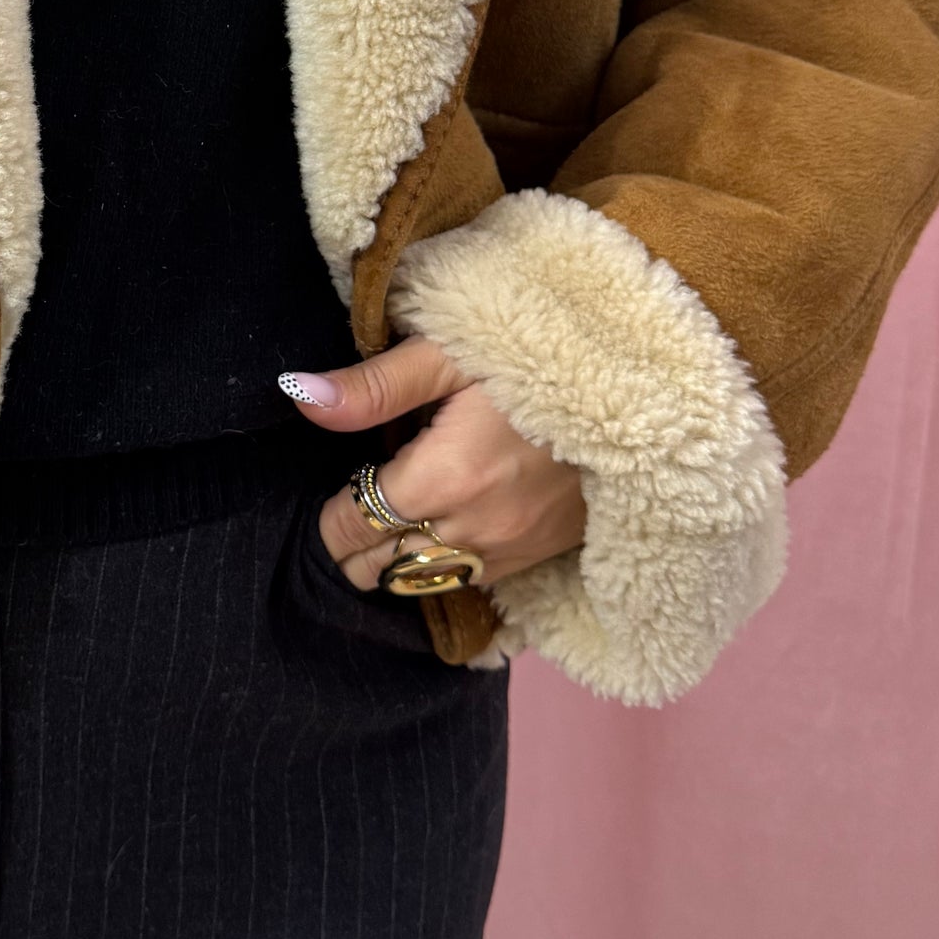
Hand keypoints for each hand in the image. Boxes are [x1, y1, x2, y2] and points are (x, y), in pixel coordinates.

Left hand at [281, 337, 586, 591]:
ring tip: (397, 516)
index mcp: (442, 479)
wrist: (638, 394)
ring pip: (419, 584)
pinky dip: (443, 566)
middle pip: (378, 568)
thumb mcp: (449, 354)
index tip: (338, 485)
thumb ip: (375, 386)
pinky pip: (468, 584)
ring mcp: (507, 552)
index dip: (330, 513)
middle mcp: (471, 531)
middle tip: (360, 499)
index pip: (352, 527)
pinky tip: (445, 529)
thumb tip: (300, 397)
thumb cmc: (535, 360)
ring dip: (397, 559)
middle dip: (356, 541)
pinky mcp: (537, 558)